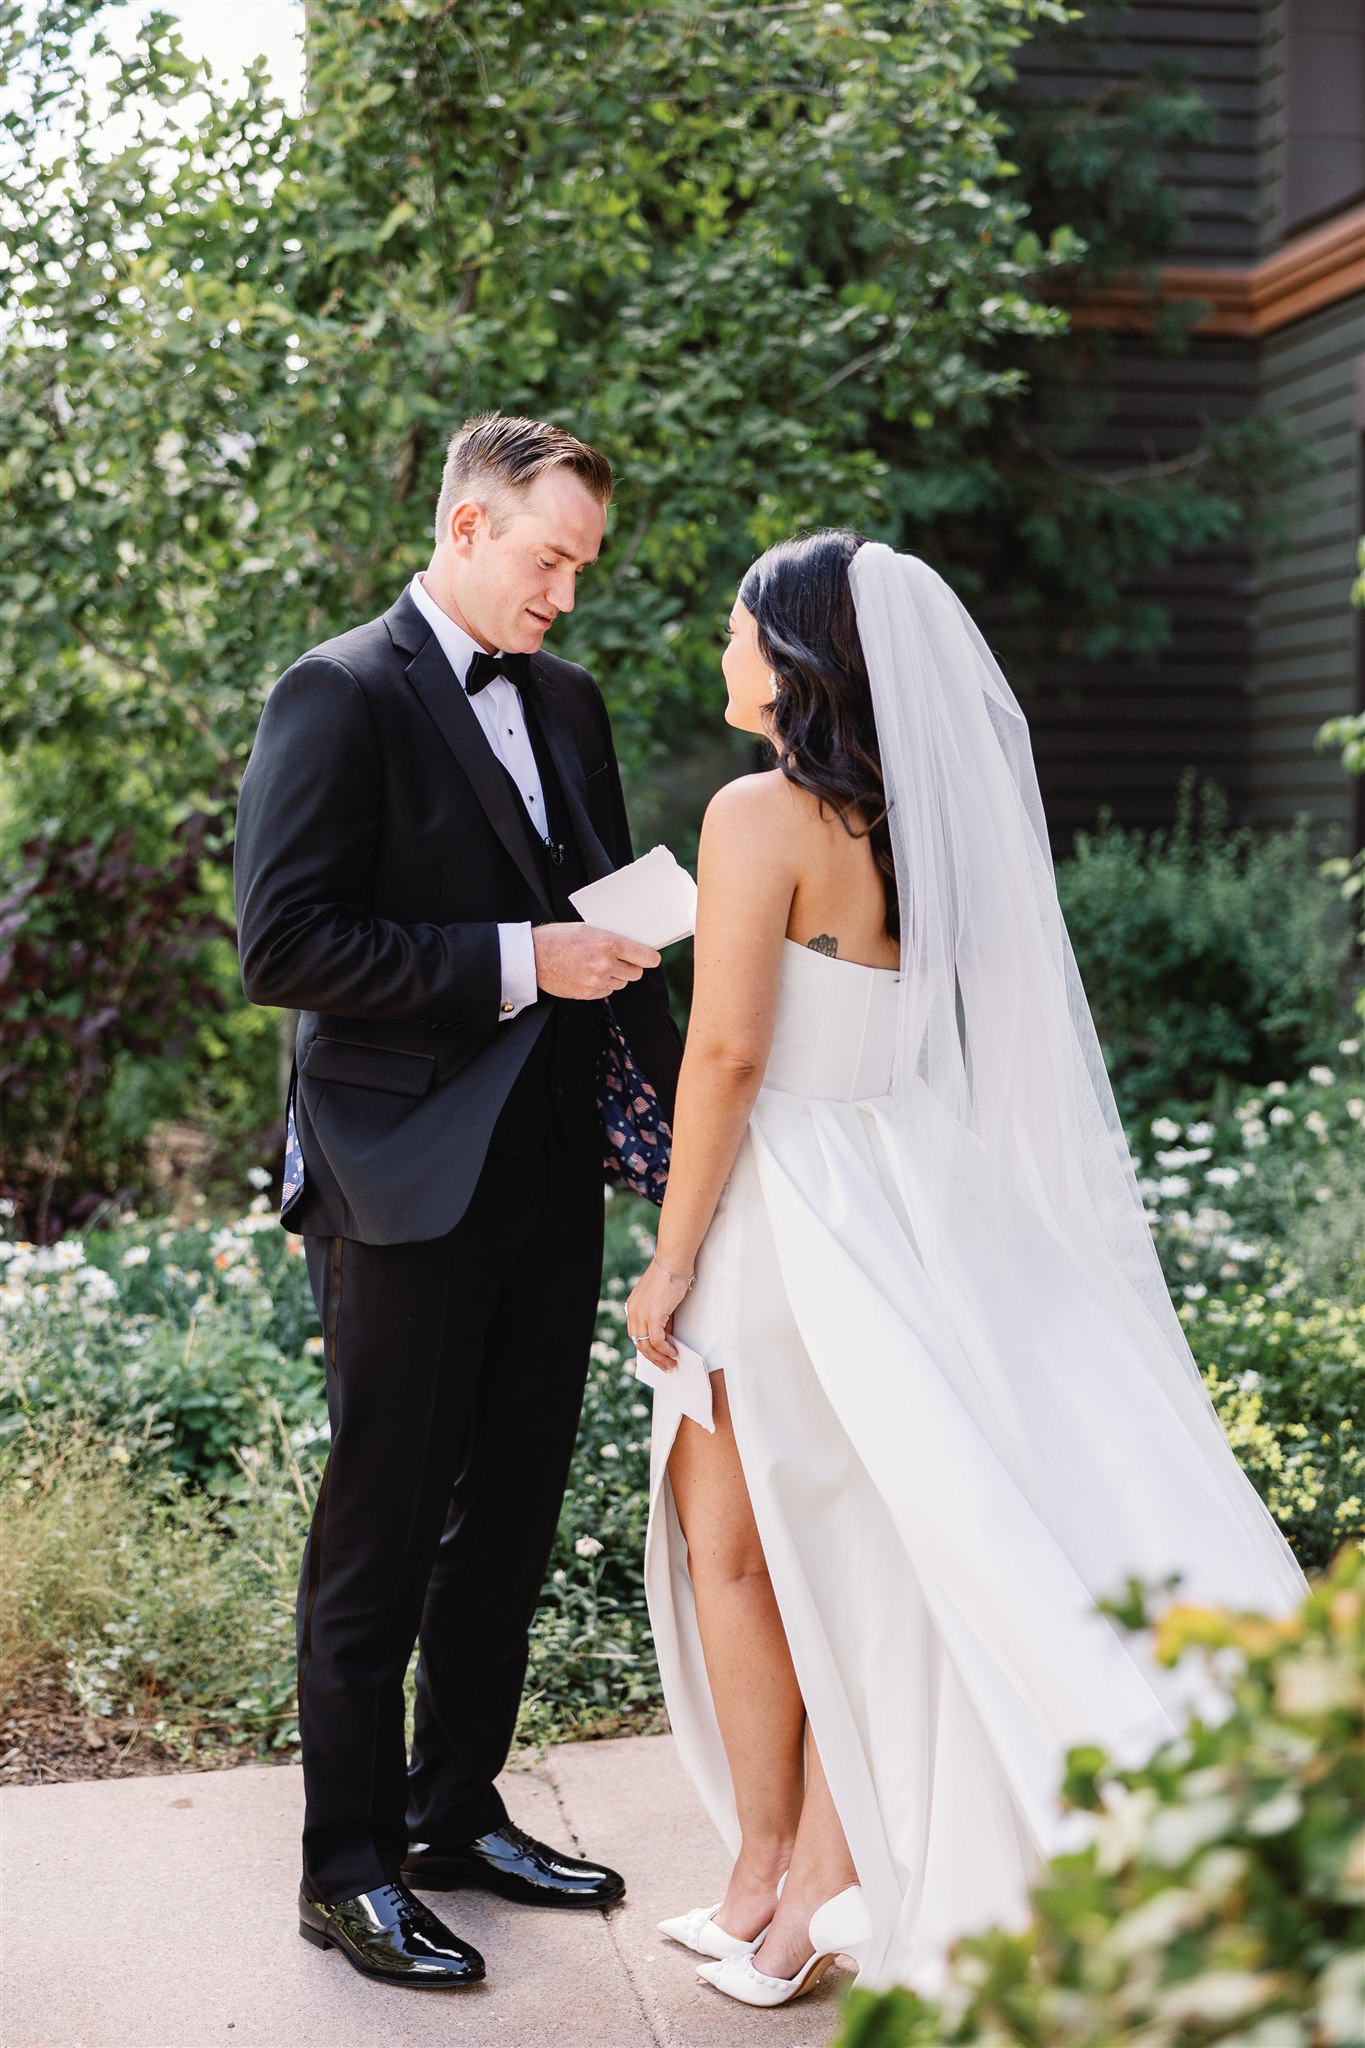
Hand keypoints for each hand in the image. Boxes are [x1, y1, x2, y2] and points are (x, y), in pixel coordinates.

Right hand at [532, 922, 660, 1000]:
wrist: (533, 957)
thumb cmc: (557, 938)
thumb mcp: (587, 929)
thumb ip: (610, 938)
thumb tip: (631, 945)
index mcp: (608, 944)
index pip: (645, 956)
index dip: (651, 958)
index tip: (652, 958)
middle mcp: (605, 965)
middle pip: (636, 973)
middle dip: (631, 966)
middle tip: (620, 960)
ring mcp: (597, 981)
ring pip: (622, 983)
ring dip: (616, 976)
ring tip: (599, 965)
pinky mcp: (588, 994)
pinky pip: (607, 992)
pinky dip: (603, 985)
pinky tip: (589, 974)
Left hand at [626, 1257, 692, 1369]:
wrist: (673, 1263)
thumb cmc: (670, 1276)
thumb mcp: (661, 1300)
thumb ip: (660, 1316)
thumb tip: (667, 1336)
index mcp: (633, 1306)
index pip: (635, 1334)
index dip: (646, 1348)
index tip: (656, 1357)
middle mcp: (633, 1311)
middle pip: (639, 1343)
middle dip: (653, 1358)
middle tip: (665, 1366)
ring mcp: (641, 1314)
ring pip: (647, 1346)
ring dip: (660, 1358)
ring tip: (671, 1364)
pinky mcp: (653, 1316)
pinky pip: (657, 1341)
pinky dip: (665, 1350)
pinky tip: (674, 1353)